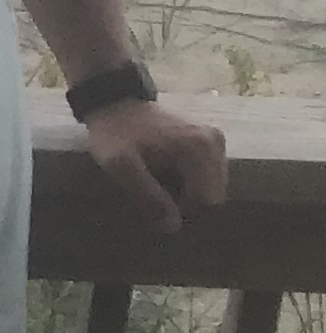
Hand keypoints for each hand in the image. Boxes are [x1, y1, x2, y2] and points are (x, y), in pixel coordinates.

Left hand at [83, 98, 228, 235]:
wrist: (115, 105)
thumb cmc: (116, 135)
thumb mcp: (121, 166)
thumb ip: (147, 196)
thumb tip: (173, 228)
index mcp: (200, 148)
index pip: (207, 201)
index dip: (181, 208)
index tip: (154, 196)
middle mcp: (216, 143)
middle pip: (212, 195)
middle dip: (185, 200)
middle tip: (154, 185)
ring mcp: (216, 141)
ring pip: (211, 188)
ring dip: (186, 190)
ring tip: (158, 176)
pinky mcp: (211, 142)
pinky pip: (207, 176)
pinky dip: (188, 180)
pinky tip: (166, 170)